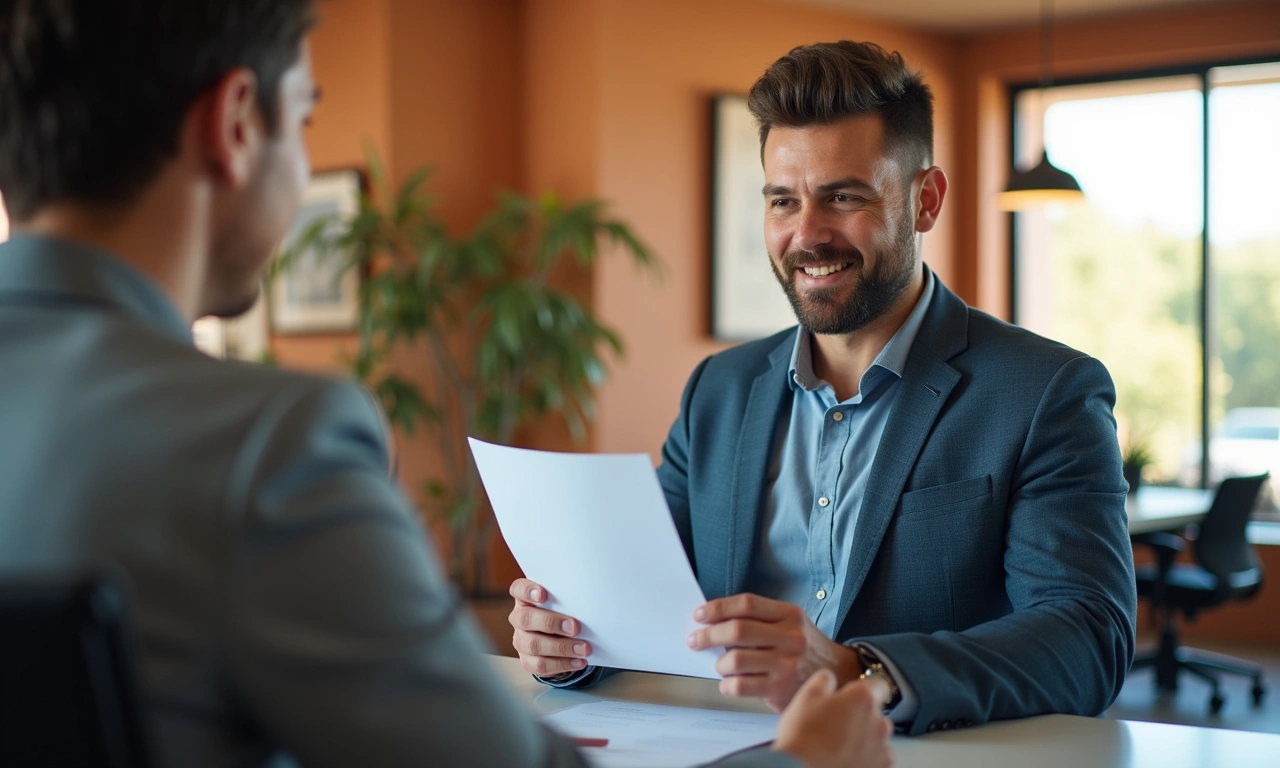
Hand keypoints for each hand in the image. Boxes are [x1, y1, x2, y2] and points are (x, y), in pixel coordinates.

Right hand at [508, 578, 591, 676]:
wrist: (559, 638)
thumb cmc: (562, 612)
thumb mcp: (563, 602)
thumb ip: (568, 599)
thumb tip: (590, 599)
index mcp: (525, 598)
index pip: (518, 589)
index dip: (527, 591)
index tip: (542, 595)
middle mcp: (519, 618)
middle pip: (526, 619)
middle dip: (551, 623)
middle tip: (575, 627)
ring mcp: (521, 640)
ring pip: (533, 645)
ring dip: (561, 648)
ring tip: (583, 649)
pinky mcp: (527, 660)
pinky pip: (541, 665)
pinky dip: (562, 664)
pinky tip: (579, 661)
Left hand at [687, 593, 861, 710]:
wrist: (838, 673)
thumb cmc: (804, 647)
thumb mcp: (790, 622)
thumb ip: (759, 618)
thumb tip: (713, 621)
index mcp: (789, 614)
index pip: (746, 604)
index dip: (717, 608)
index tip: (699, 614)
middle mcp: (790, 637)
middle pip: (737, 630)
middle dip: (708, 635)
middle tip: (696, 640)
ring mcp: (786, 664)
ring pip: (735, 660)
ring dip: (719, 664)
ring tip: (721, 666)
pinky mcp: (781, 689)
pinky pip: (741, 686)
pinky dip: (727, 686)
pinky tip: (730, 684)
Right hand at [773, 669, 894, 767]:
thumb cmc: (804, 736)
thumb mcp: (806, 697)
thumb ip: (823, 680)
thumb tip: (829, 678)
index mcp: (862, 698)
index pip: (878, 684)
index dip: (865, 687)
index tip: (854, 694)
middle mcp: (879, 721)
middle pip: (875, 712)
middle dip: (860, 715)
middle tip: (835, 722)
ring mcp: (881, 748)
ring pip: (876, 736)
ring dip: (863, 737)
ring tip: (837, 744)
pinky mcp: (880, 767)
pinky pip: (877, 757)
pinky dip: (865, 757)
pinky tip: (844, 758)